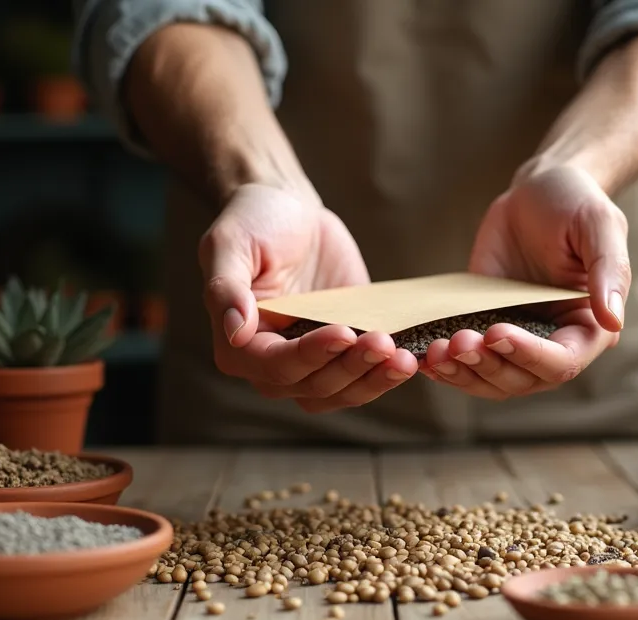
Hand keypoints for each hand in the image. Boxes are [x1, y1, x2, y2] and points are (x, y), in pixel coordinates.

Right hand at [201, 184, 418, 411]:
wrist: (290, 210)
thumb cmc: (253, 223)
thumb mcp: (229, 244)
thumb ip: (226, 289)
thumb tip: (235, 331)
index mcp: (238, 347)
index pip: (276, 366)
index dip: (310, 356)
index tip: (343, 333)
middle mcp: (272, 366)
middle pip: (313, 386)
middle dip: (350, 368)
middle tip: (383, 344)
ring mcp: (312, 362)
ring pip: (342, 392)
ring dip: (373, 380)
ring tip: (402, 359)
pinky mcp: (345, 351)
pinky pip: (365, 376)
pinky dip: (386, 374)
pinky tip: (410, 358)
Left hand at [422, 164, 629, 398]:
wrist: (536, 192)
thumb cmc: (576, 204)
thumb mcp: (599, 226)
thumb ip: (609, 272)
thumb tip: (613, 319)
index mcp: (590, 328)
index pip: (562, 362)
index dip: (528, 354)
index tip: (497, 332)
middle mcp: (554, 343)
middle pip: (521, 380)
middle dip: (487, 366)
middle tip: (457, 341)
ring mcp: (517, 340)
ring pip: (490, 380)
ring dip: (461, 373)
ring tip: (435, 353)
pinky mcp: (484, 329)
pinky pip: (466, 361)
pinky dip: (444, 365)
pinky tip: (421, 355)